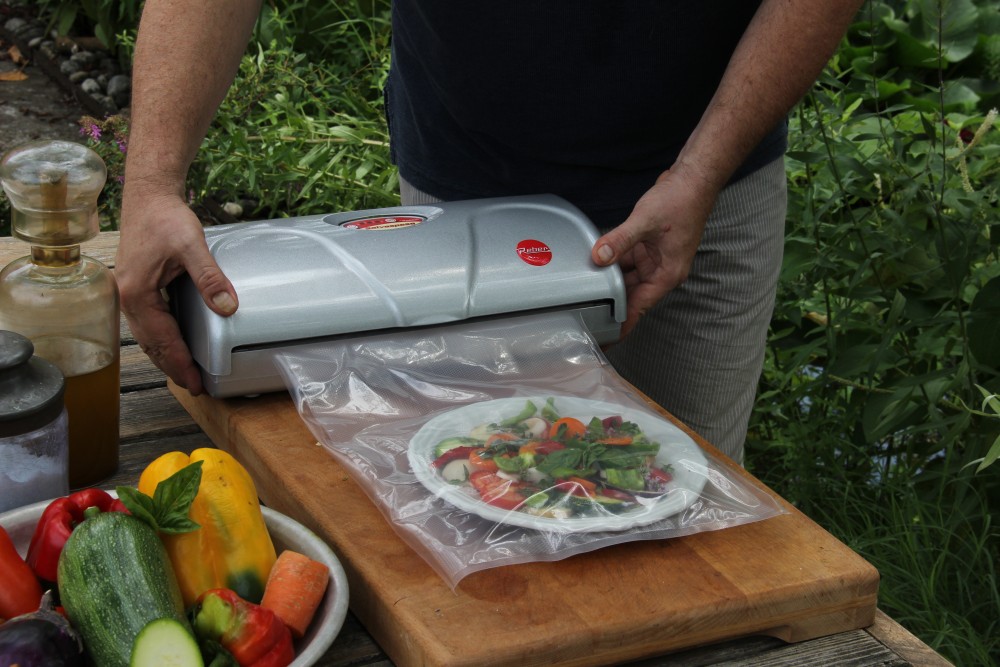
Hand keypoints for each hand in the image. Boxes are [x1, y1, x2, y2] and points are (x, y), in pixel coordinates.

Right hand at [115, 192, 237, 394]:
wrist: (148, 196)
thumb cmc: (165, 218)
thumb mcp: (192, 246)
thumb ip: (210, 278)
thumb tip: (228, 308)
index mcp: (138, 293)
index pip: (163, 340)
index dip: (181, 364)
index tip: (196, 383)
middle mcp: (127, 298)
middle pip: (151, 344)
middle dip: (172, 367)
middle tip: (195, 387)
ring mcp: (129, 293)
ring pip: (147, 336)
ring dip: (165, 355)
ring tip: (186, 373)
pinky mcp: (136, 287)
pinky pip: (148, 322)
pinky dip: (161, 339)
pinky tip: (175, 344)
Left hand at [591, 166, 719, 336]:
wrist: (693, 179)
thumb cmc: (681, 201)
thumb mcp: (645, 222)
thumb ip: (620, 241)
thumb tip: (598, 257)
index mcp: (667, 274)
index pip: (640, 307)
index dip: (622, 323)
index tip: (608, 339)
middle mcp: (662, 271)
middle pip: (631, 295)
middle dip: (610, 303)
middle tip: (586, 315)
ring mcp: (655, 259)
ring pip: (627, 278)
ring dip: (609, 280)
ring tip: (585, 291)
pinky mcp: (649, 247)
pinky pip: (627, 261)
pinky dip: (613, 261)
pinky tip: (595, 262)